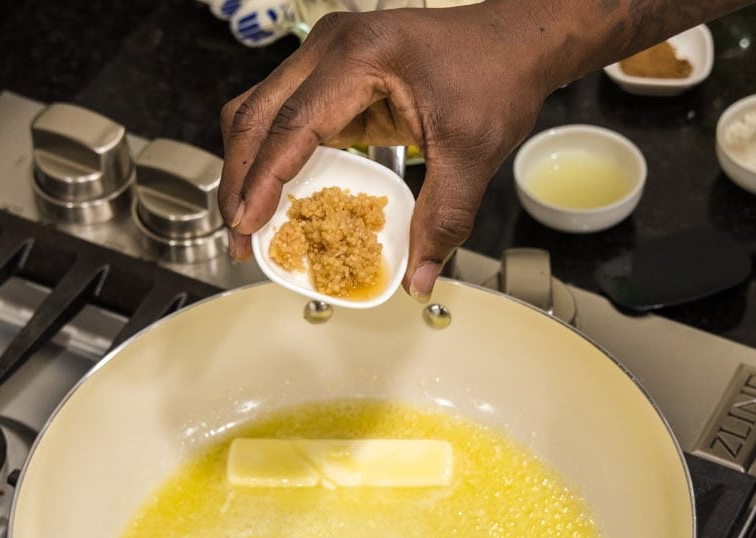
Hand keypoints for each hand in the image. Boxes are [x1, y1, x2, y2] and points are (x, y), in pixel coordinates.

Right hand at [218, 3, 562, 300]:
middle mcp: (332, 47)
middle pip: (256, 114)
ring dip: (249, 166)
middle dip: (240, 179)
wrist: (516, 41)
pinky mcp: (333, 74)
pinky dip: (273, 155)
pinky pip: (286, 114)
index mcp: (361, 56)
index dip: (263, 180)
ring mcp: (327, 57)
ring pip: (260, 111)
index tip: (247, 224)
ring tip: (250, 221)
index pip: (293, 124)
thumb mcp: (473, 154)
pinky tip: (277, 196)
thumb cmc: (497, 75)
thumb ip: (442, 219)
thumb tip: (419, 278)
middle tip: (240, 237)